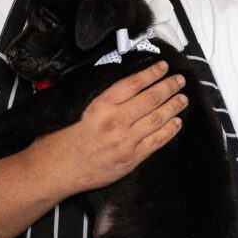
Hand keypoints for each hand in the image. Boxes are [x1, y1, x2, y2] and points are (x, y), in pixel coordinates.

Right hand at [26, 62, 187, 193]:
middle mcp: (116, 121)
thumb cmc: (60, 140)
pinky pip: (156, 142)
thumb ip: (101, 99)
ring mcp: (126, 141)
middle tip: (180, 80)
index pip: (134, 83)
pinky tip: (177, 122)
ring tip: (183, 98)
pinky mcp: (131, 159)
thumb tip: (125, 87)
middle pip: (151, 99)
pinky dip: (169, 130)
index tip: (162, 66)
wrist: (55, 170)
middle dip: (169, 87)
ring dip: (174, 106)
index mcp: (101, 105)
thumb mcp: (76, 109)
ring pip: (158, 118)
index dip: (151, 73)